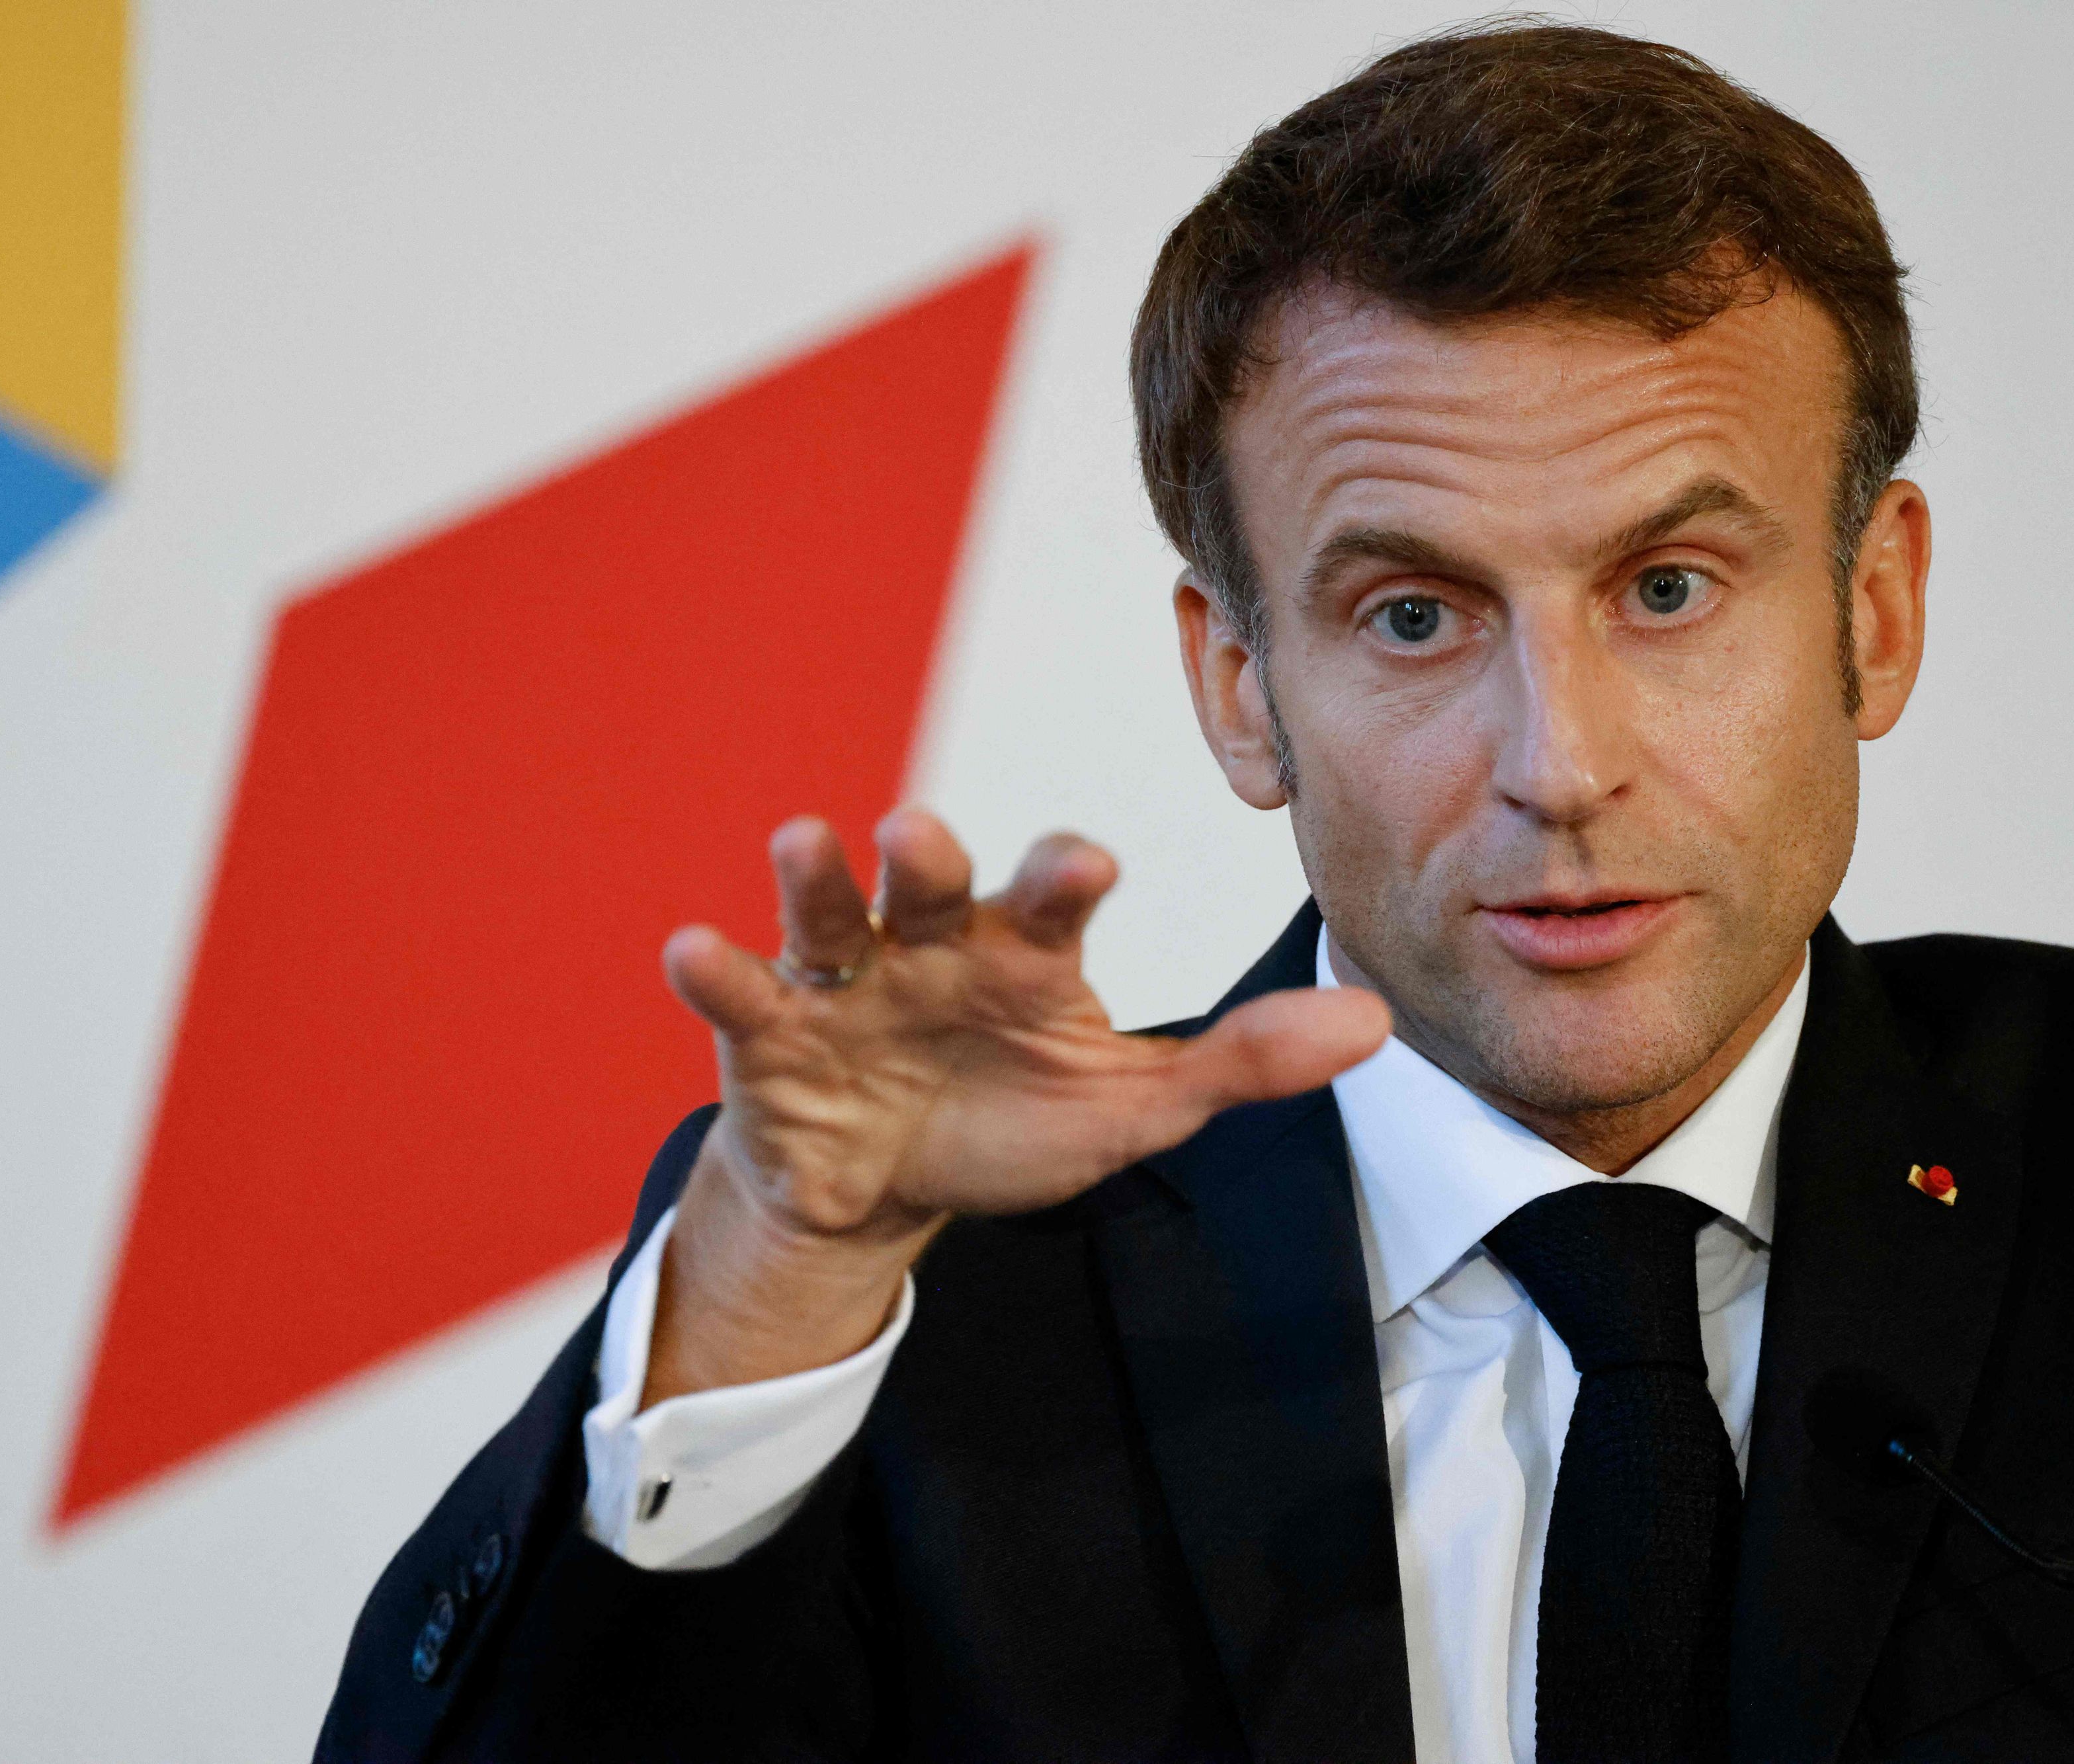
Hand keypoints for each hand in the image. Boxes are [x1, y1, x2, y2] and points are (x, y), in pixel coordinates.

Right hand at [641, 808, 1388, 1405]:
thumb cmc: (1015, 1117)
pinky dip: (715, 971)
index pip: (1050, 897)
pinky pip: (742, 994)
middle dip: (926, 854)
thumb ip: (1244, 1063)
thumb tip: (1382, 1024)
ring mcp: (845, 981)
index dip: (1065, 875)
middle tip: (920, 832)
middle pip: (930, 883)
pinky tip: (691, 950)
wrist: (891, 1187)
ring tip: (801, 840)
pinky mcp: (770, 1034)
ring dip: (815, 878)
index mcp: (1024, 950)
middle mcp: (933, 942)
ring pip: (830, 914)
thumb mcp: (1132, 1105)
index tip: (1090, 865)